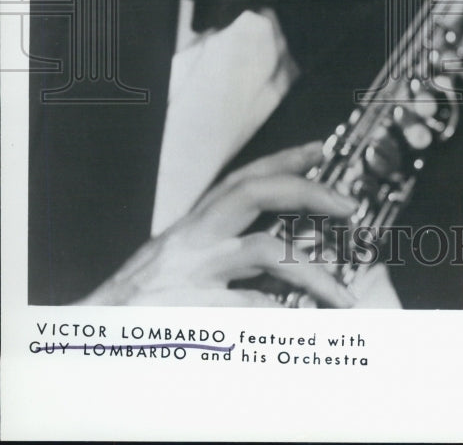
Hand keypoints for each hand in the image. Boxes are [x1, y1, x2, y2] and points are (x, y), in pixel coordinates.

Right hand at [77, 141, 357, 306]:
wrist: (94, 333)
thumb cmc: (138, 300)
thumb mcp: (180, 263)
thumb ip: (223, 251)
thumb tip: (277, 252)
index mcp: (194, 225)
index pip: (244, 178)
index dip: (284, 159)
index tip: (320, 147)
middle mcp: (195, 238)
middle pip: (256, 193)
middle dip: (306, 192)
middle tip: (349, 205)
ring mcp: (195, 270)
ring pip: (266, 251)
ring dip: (314, 274)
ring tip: (344, 296)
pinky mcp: (195, 306)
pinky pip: (252, 304)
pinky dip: (281, 312)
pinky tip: (301, 323)